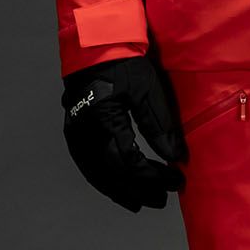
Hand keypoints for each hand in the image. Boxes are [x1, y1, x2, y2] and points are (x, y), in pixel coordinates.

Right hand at [61, 54, 187, 212]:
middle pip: (113, 173)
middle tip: (160, 200)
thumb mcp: (148, 91)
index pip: (132, 161)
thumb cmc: (125, 65)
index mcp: (105, 120)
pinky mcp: (73, 134)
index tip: (176, 180)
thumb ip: (161, 127)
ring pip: (96, 174)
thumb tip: (176, 159)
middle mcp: (85, 132)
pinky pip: (87, 166)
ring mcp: (75, 135)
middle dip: (138, 190)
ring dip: (119, 191)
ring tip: (139, 203)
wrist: (95, 47)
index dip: (155, 176)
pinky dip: (103, 181)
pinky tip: (116, 188)